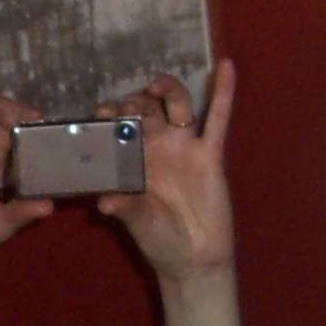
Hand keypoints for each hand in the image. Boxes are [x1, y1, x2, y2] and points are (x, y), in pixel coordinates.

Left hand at [99, 62, 236, 276]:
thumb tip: (104, 202)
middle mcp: (156, 147)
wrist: (193, 258)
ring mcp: (183, 147)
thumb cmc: (159, 239)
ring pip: (176, 106)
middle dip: (134, 103)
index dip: (108, 118)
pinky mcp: (210, 154)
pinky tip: (226, 66)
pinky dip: (224, 92)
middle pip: (145, 110)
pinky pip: (218, 119)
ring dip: (166, 89)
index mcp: (131, 160)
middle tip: (127, 106)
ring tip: (155, 85)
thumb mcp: (139, 222)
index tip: (100, 115)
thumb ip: (126, 208)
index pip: (116, 129)